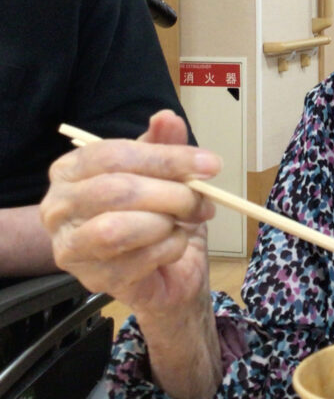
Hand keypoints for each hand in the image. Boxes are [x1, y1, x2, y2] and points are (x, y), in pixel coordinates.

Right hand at [40, 110, 220, 320]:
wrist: (167, 271)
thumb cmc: (156, 215)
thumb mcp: (164, 175)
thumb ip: (162, 145)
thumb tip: (167, 118)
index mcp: (70, 170)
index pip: (113, 155)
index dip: (166, 158)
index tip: (210, 164)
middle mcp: (59, 208)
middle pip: (117, 190)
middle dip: (173, 194)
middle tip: (204, 200)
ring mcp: (72, 248)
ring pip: (119, 228)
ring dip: (166, 223)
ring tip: (183, 223)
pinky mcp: (94, 280)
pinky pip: (140, 258)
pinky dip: (170, 248)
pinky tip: (174, 245)